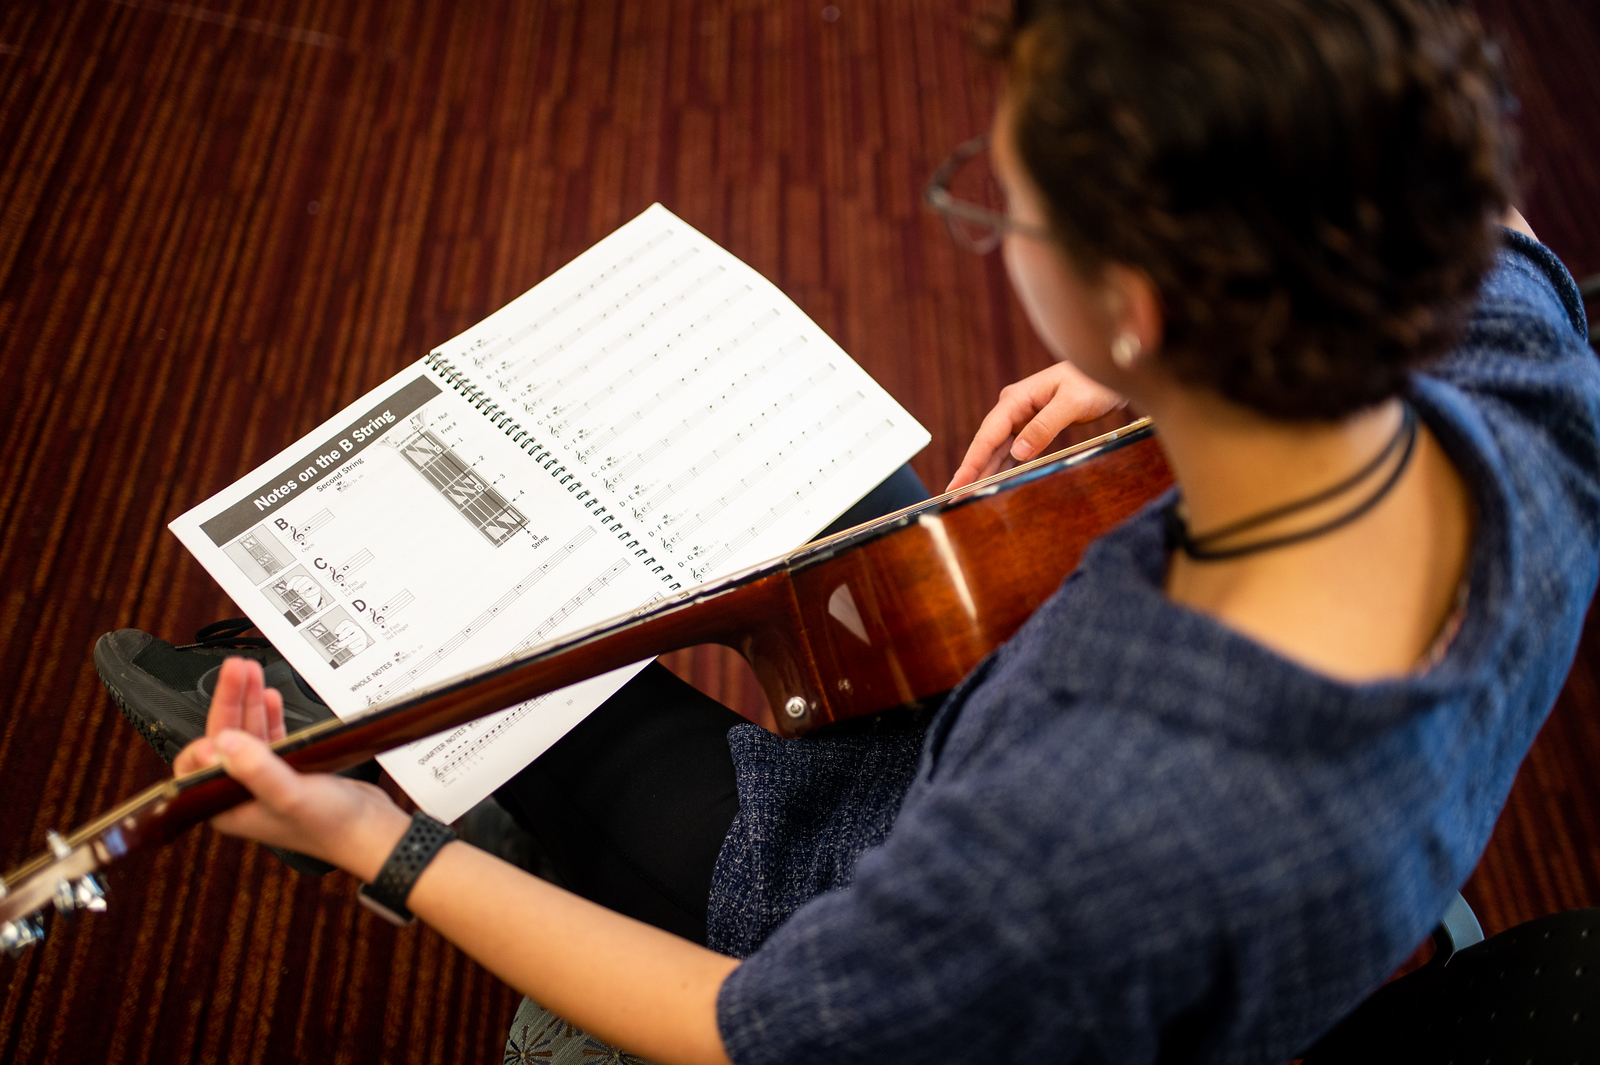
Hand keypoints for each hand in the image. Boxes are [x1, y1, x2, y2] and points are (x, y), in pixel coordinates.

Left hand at [173, 657, 408, 880]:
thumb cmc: (331, 826)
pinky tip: (270, 698)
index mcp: (227, 806)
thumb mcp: (289, 794)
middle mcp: (239, 794)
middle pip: (224, 739)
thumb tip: (222, 741)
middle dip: (230, 701)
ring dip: (249, 701)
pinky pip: (269, 736)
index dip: (210, 730)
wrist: (370, 832)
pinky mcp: (287, 771)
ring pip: (246, 733)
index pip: (200, 762)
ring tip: (249, 671)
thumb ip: (256, 768)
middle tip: (236, 669)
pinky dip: (269, 715)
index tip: (223, 703)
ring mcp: (263, 781)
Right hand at [946, 362, 1126, 490]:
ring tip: (969, 496)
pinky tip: (995, 482)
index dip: (971, 463)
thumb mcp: (1072, 403)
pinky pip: (1012, 451)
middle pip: (986, 445)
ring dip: (985, 472)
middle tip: (955, 499)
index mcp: (1016, 400)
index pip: (987, 436)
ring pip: (997, 450)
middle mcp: (1013, 408)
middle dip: (971, 472)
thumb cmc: (1093, 381)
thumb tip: (1017, 453)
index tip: (957, 486)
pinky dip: (1003, 467)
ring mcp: (1021, 418)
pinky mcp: (1033, 426)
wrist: (1109, 372)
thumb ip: (1044, 426)